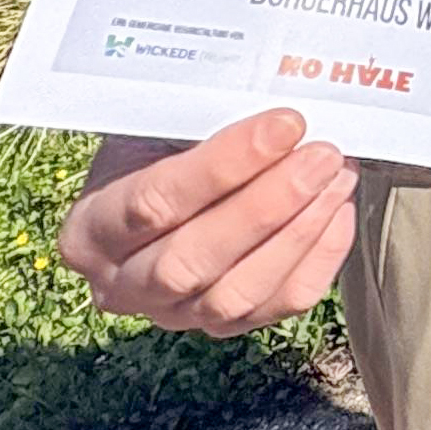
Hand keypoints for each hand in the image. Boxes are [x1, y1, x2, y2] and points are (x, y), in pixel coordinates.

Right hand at [57, 110, 359, 337]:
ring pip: (236, 294)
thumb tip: (270, 103)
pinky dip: (319, 257)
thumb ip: (197, 120)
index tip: (285, 123)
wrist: (168, 187)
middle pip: (191, 260)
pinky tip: (339, 209)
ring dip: (299, 232)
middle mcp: (121, 285)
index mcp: (91, 229)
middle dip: (266, 205)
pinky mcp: (223, 326)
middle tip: (323, 155)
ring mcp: (173, 314)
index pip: (152, 203)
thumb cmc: (163, 147)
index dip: (223, 165)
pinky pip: (278, 304)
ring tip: (338, 176)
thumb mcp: (156, 126)